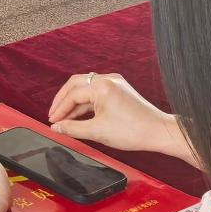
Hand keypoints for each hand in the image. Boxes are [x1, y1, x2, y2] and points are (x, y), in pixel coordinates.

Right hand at [48, 71, 185, 157]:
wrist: (158, 132)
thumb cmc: (132, 131)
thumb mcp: (97, 132)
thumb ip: (72, 128)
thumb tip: (56, 128)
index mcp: (102, 86)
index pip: (72, 94)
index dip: (59, 109)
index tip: (52, 122)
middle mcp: (108, 79)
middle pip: (76, 85)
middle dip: (63, 101)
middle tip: (54, 116)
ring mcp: (115, 83)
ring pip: (86, 88)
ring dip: (74, 102)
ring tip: (65, 119)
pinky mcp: (120, 89)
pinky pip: (97, 92)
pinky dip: (86, 103)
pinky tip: (80, 115)